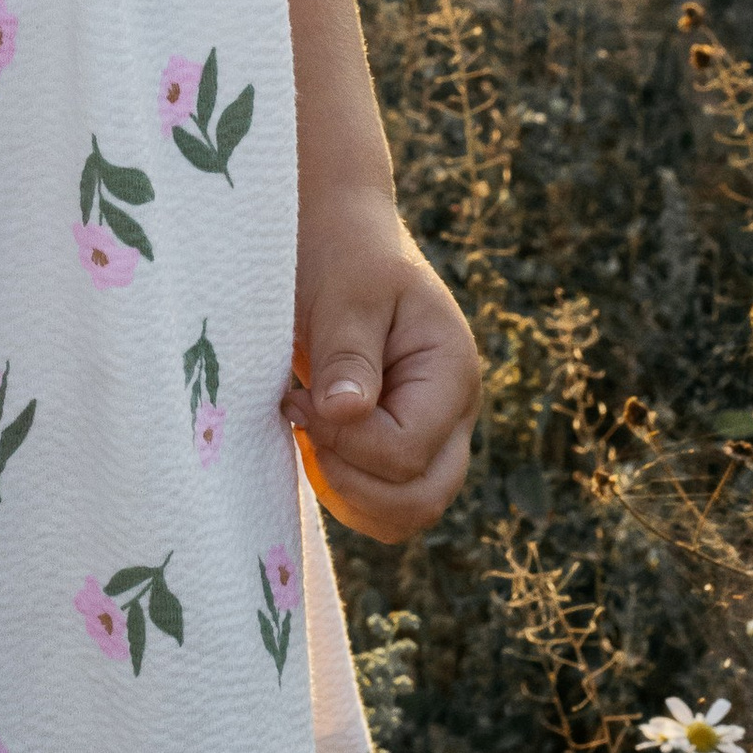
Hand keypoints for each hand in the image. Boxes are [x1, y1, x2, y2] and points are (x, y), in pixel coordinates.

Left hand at [284, 197, 479, 541]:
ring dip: (346, 493)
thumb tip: (345, 414)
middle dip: (351, 482)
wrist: (339, 238)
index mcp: (451, 373)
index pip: (409, 451)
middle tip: (301, 424)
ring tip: (304, 432)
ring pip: (406, 514)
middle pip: (423, 499)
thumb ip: (348, 354)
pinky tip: (310, 442)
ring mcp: (431, 435)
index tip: (300, 399)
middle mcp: (453, 414)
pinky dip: (344, 492)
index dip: (348, 441)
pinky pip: (383, 502)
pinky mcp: (399, 444)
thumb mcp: (345, 292)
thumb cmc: (344, 255)